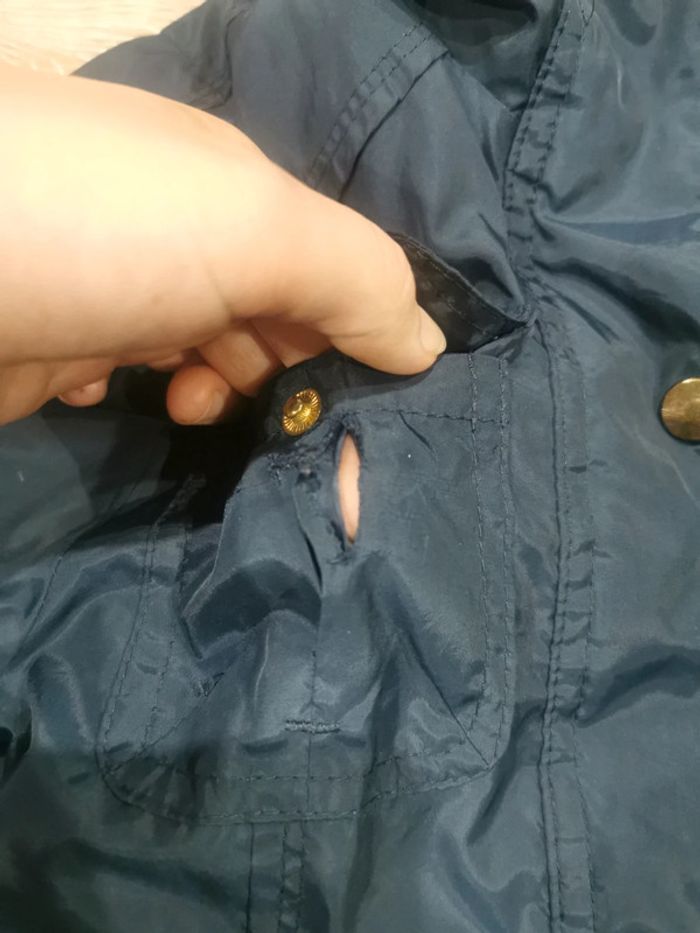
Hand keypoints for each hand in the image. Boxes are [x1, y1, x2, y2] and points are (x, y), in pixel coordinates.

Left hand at [0, 65, 444, 426]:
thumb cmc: (102, 231)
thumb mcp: (254, 229)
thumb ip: (356, 280)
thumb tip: (427, 346)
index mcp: (230, 188)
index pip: (325, 263)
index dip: (352, 327)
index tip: (357, 395)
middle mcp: (173, 232)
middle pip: (264, 314)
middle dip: (280, 367)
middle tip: (273, 409)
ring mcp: (109, 288)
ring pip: (196, 354)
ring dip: (209, 387)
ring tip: (183, 399)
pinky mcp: (51, 347)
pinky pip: (118, 378)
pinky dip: (128, 393)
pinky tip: (101, 391)